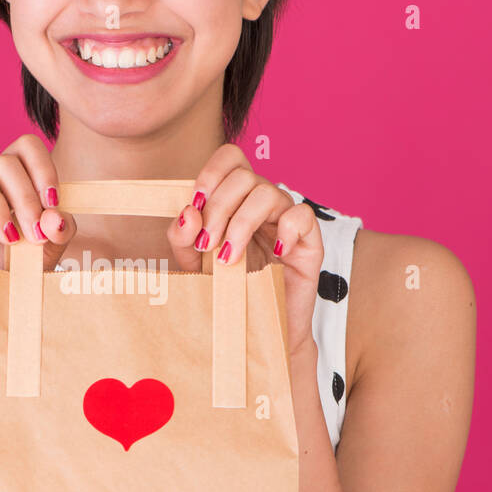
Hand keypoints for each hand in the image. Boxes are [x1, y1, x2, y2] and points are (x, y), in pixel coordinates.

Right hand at [0, 134, 76, 325]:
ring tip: (10, 239)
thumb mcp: (49, 250)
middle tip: (36, 235)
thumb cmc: (16, 273)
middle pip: (3, 162)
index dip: (43, 168)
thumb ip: (59, 229)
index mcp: (9, 182)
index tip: (54, 202)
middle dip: (26, 198)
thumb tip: (55, 216)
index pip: (25, 148)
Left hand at [166, 144, 322, 357]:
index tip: (196, 204)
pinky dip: (285, 230)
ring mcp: (286, 221)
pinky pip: (303, 216)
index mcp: (236, 199)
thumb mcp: (192, 266)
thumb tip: (188, 211)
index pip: (231, 158)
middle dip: (219, 208)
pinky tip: (272, 255)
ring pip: (269, 192)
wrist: (255, 333)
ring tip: (229, 258)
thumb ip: (182, 239)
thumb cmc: (225, 294)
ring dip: (242, 223)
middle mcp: (262, 203)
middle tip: (207, 244)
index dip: (212, 172)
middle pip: (244, 175)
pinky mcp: (309, 243)